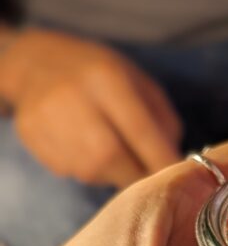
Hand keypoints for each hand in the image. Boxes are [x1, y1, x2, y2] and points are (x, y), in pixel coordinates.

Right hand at [0, 29, 181, 187]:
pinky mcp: (30, 135)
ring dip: (111, 173)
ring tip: (112, 151)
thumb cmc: (101, 75)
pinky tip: (83, 146)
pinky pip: (69, 169)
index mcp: (106, 77)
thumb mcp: (139, 82)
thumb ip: (162, 121)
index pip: (139, 129)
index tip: (180, 182)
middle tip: (148, 179)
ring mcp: (45, 117)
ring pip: (89, 171)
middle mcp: (72, 96)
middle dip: (136, 176)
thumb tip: (171, 163)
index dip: (161, 161)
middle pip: (110, 157)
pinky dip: (86, 169)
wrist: (37, 63)